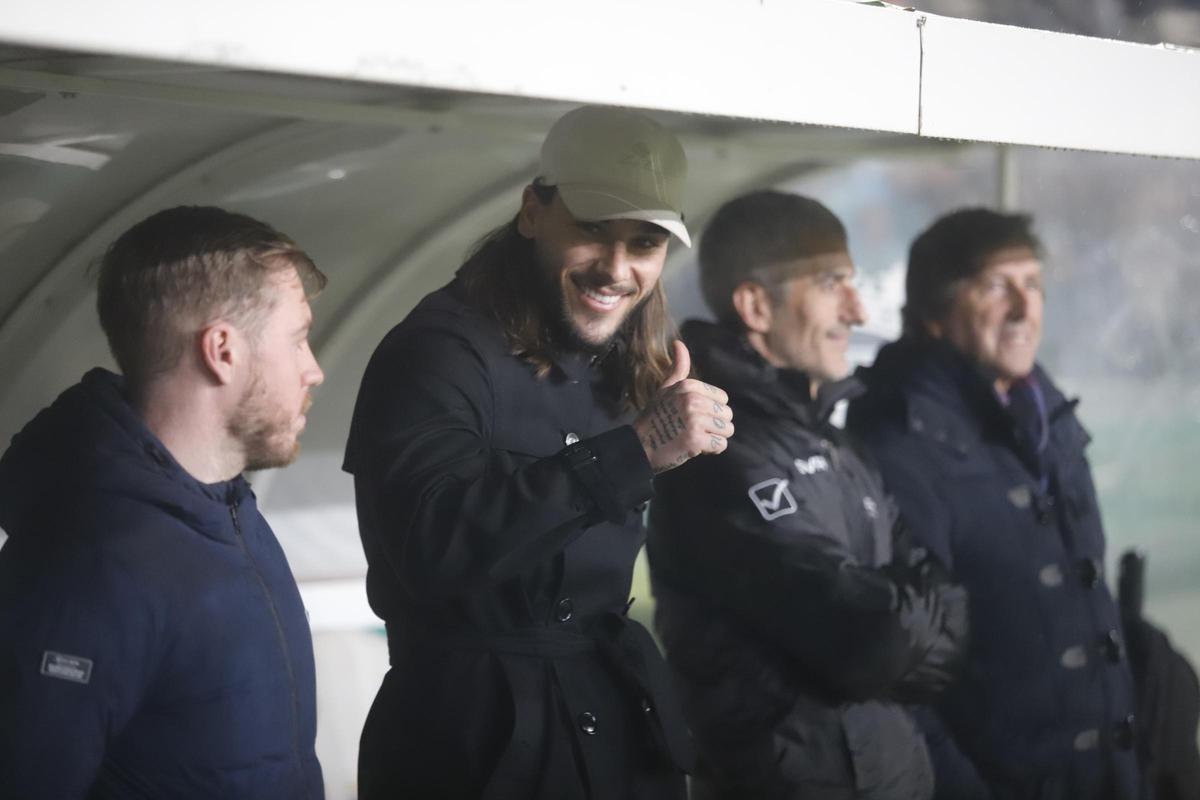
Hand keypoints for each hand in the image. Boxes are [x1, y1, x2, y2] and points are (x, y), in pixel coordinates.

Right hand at [633, 340, 733, 473]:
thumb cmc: (654, 418)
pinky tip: (697, 449)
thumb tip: (678, 343)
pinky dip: (712, 450)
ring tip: (696, 438)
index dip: (711, 411)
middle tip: (694, 430)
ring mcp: (694, 420)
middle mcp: (692, 400)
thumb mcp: (664, 390)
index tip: (693, 417)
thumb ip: (677, 369)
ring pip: (727, 430)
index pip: (722, 398)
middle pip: (727, 414)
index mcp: (688, 386)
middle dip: (715, 426)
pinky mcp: (696, 440)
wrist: (638, 446)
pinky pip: (721, 445)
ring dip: (715, 438)